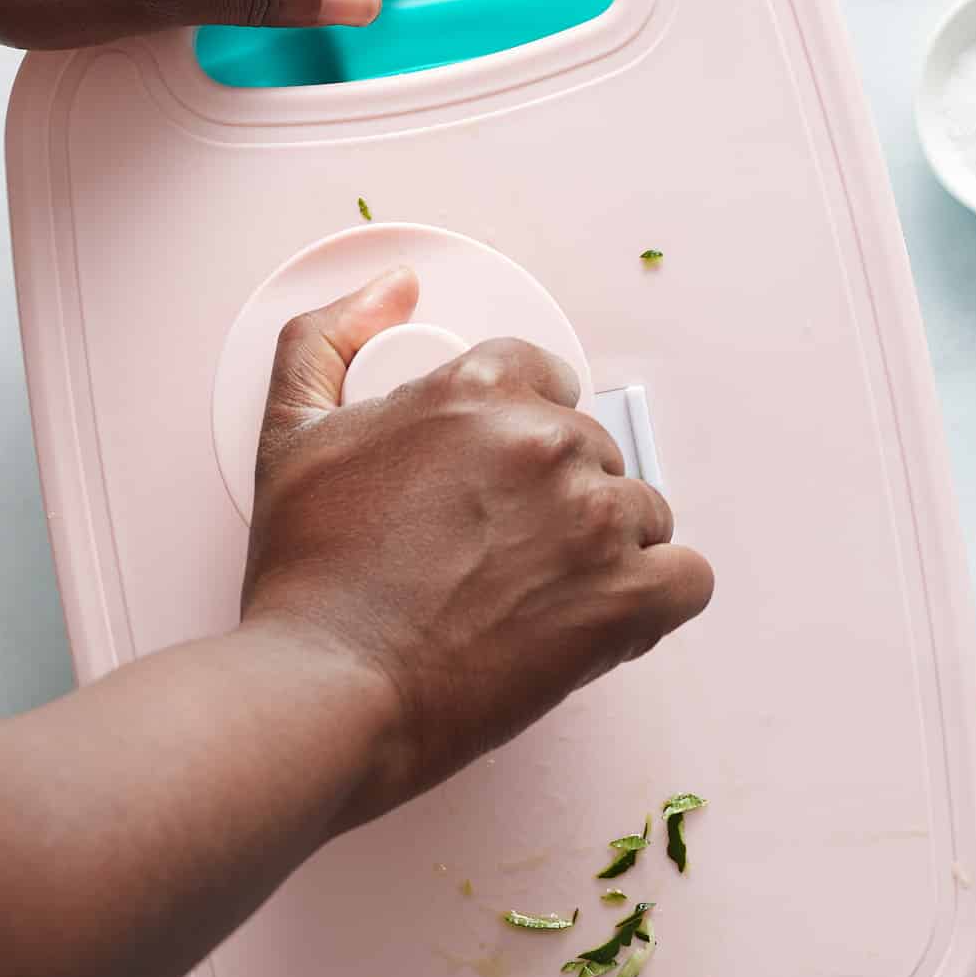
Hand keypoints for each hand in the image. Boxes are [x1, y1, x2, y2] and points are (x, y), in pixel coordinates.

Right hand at [242, 269, 713, 826]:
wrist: (327, 689)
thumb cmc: (308, 580)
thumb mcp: (288, 433)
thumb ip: (328, 338)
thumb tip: (392, 286)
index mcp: (473, 391)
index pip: (544, 381)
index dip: (520, 439)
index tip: (498, 489)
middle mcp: (543, 441)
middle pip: (594, 452)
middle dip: (557, 501)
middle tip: (500, 561)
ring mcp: (592, 518)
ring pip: (644, 513)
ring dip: (604, 552)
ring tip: (539, 600)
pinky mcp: (625, 597)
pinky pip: (687, 579)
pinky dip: (654, 602)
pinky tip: (600, 623)